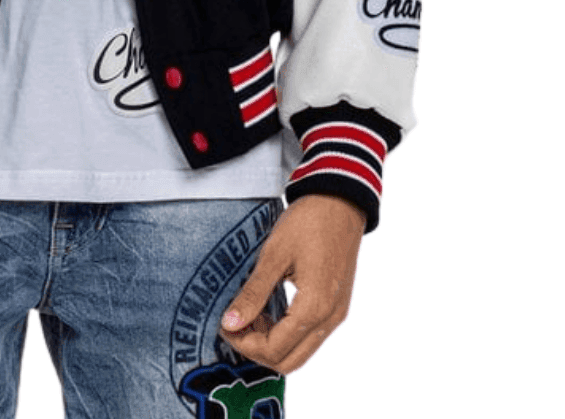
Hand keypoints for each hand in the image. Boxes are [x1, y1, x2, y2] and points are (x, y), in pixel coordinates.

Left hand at [219, 194, 364, 373]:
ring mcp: (336, 314)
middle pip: (290, 361)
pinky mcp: (336, 306)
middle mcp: (330, 319)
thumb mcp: (273, 255)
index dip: (245, 343)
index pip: (276, 349)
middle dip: (257, 350)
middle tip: (233, 326)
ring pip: (301, 351)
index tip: (224, 325)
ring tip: (248, 315)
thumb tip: (230, 323)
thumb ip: (253, 293)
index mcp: (314, 308)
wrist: (340, 203)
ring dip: (272, 343)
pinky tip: (266, 310)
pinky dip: (286, 332)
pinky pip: (310, 335)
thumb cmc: (307, 223)